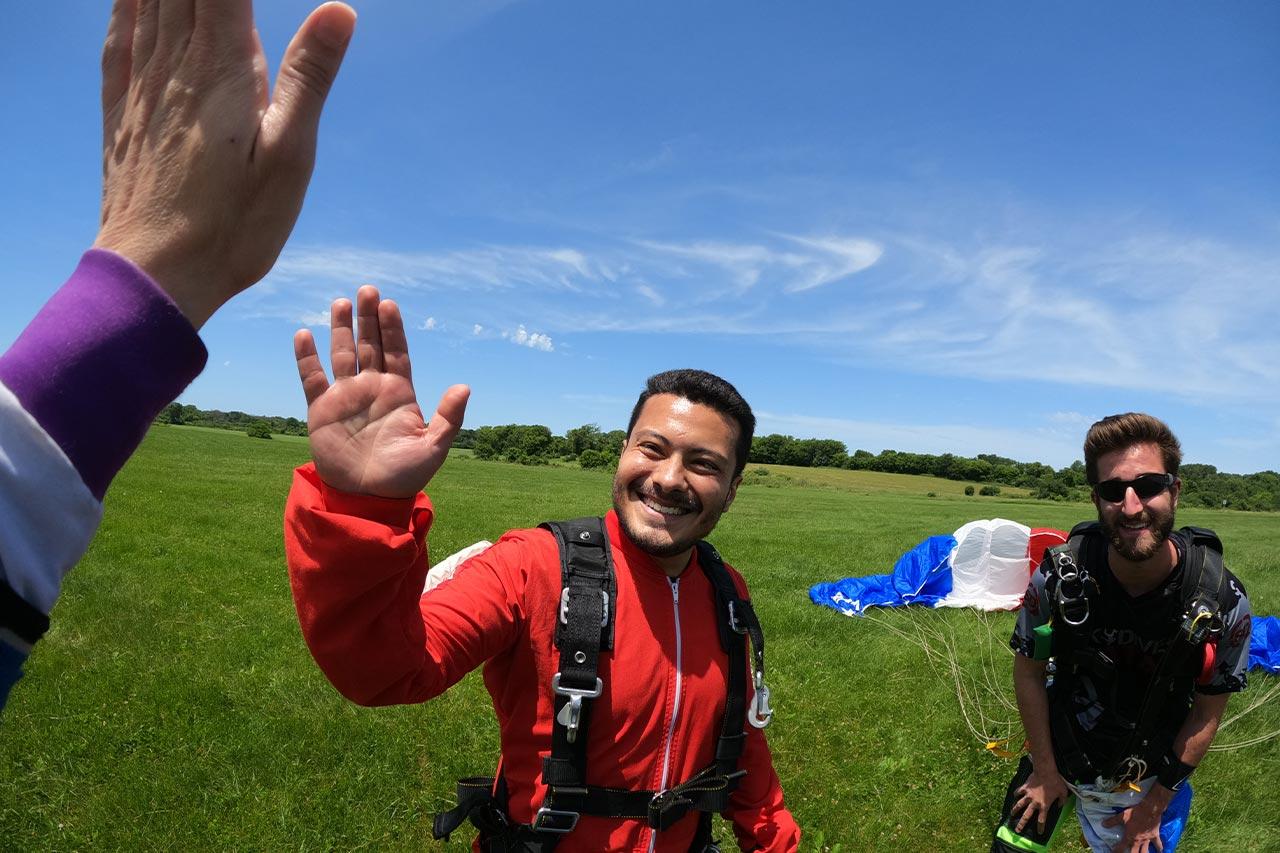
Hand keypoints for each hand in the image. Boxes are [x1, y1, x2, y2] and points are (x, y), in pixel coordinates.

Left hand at [93, 0, 356, 327]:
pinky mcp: (120, 110)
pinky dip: (125, 1)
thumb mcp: (290, 157)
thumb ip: (308, 78)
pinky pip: (117, 34)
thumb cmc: (233, 225)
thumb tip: (339, 8)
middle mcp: (173, 64)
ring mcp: (140, 85)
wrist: (155, 275)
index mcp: (222, 70)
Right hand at [295, 286, 469, 498]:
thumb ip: (449, 418)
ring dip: (341, 329)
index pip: (397, 352)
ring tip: (341, 302)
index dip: (393, 328)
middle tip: (367, 290)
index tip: (389, 304)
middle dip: (368, 318)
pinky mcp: (321, 410)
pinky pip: (312, 378)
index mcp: (399, 393)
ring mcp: (346, 397)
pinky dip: (307, 358)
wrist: (368, 498)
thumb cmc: (404, 476)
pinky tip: (304, 334)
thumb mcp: (433, 447)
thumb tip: (464, 386)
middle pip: (370, 344)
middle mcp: (372, 389)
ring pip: (342, 354)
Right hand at [1011, 767, 1069, 837]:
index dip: (1040, 828)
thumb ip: (1062, 801)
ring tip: (1011, 814)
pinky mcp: (1024, 788)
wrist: (1045, 771)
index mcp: (1044, 806)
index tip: (1039, 833)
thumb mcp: (1063, 793)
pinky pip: (1018, 792)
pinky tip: (1014, 796)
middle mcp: (1034, 803)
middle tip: (1017, 830)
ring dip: (1015, 810)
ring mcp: (1028, 795)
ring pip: (1019, 805)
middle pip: (1026, 816)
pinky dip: (1016, 794)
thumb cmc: (1055, 782)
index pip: (1042, 820)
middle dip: (1021, 824)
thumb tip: (1059, 806)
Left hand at [1103, 787, 1169, 852]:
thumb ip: (1112, 821)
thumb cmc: (1135, 812)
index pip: (1121, 847)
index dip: (1116, 851)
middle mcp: (1138, 841)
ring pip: (1145, 852)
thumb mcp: (1121, 816)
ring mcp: (1147, 840)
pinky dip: (1160, 850)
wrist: (1150, 809)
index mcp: (1129, 836)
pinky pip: (1158, 845)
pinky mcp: (1155, 836)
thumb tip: (1103, 824)